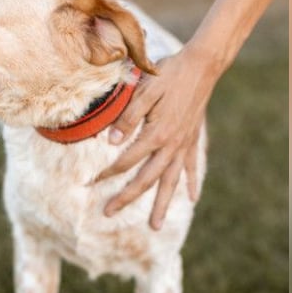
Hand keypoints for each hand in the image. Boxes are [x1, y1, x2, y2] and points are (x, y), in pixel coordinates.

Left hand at [95, 44, 222, 229]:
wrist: (202, 66)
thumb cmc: (169, 75)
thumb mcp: (144, 91)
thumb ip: (127, 118)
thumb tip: (111, 143)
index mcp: (156, 135)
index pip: (126, 162)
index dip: (106, 174)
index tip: (89, 183)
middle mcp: (171, 146)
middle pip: (146, 180)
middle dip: (126, 198)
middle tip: (108, 214)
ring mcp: (184, 145)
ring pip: (170, 182)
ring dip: (162, 205)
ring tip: (155, 227)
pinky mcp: (193, 140)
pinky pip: (191, 167)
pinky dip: (192, 183)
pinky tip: (192, 199)